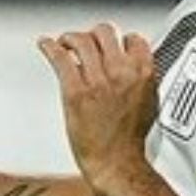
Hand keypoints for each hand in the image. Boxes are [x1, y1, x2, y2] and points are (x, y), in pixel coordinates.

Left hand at [37, 23, 157, 192]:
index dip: (119, 39)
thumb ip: (141, 80)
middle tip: (85, 42)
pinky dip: (50, 47)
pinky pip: (60, 58)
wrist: (116, 163)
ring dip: (70, 38)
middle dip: (93, 36)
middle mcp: (120, 72)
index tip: (111, 42)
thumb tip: (134, 70)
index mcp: (143, 74)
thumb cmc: (130, 140)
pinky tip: (46, 45)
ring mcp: (97, 80)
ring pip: (81, 40)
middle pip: (104, 33)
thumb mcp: (149, 102)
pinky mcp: (75, 90)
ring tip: (65, 43)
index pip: (132, 39)